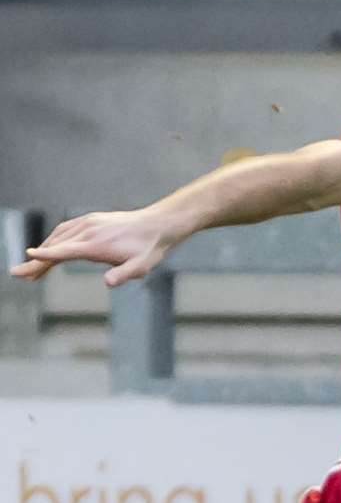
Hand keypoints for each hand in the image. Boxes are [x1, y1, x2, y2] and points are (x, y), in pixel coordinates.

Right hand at [9, 209, 182, 285]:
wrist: (160, 224)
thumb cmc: (150, 248)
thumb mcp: (141, 266)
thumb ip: (123, 274)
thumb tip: (108, 283)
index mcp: (96, 244)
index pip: (64, 251)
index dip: (44, 257)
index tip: (27, 258)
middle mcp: (88, 230)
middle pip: (55, 246)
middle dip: (37, 261)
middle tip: (19, 274)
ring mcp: (88, 222)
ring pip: (58, 237)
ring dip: (44, 252)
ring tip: (32, 269)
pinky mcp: (91, 219)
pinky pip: (66, 230)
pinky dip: (54, 241)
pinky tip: (51, 249)